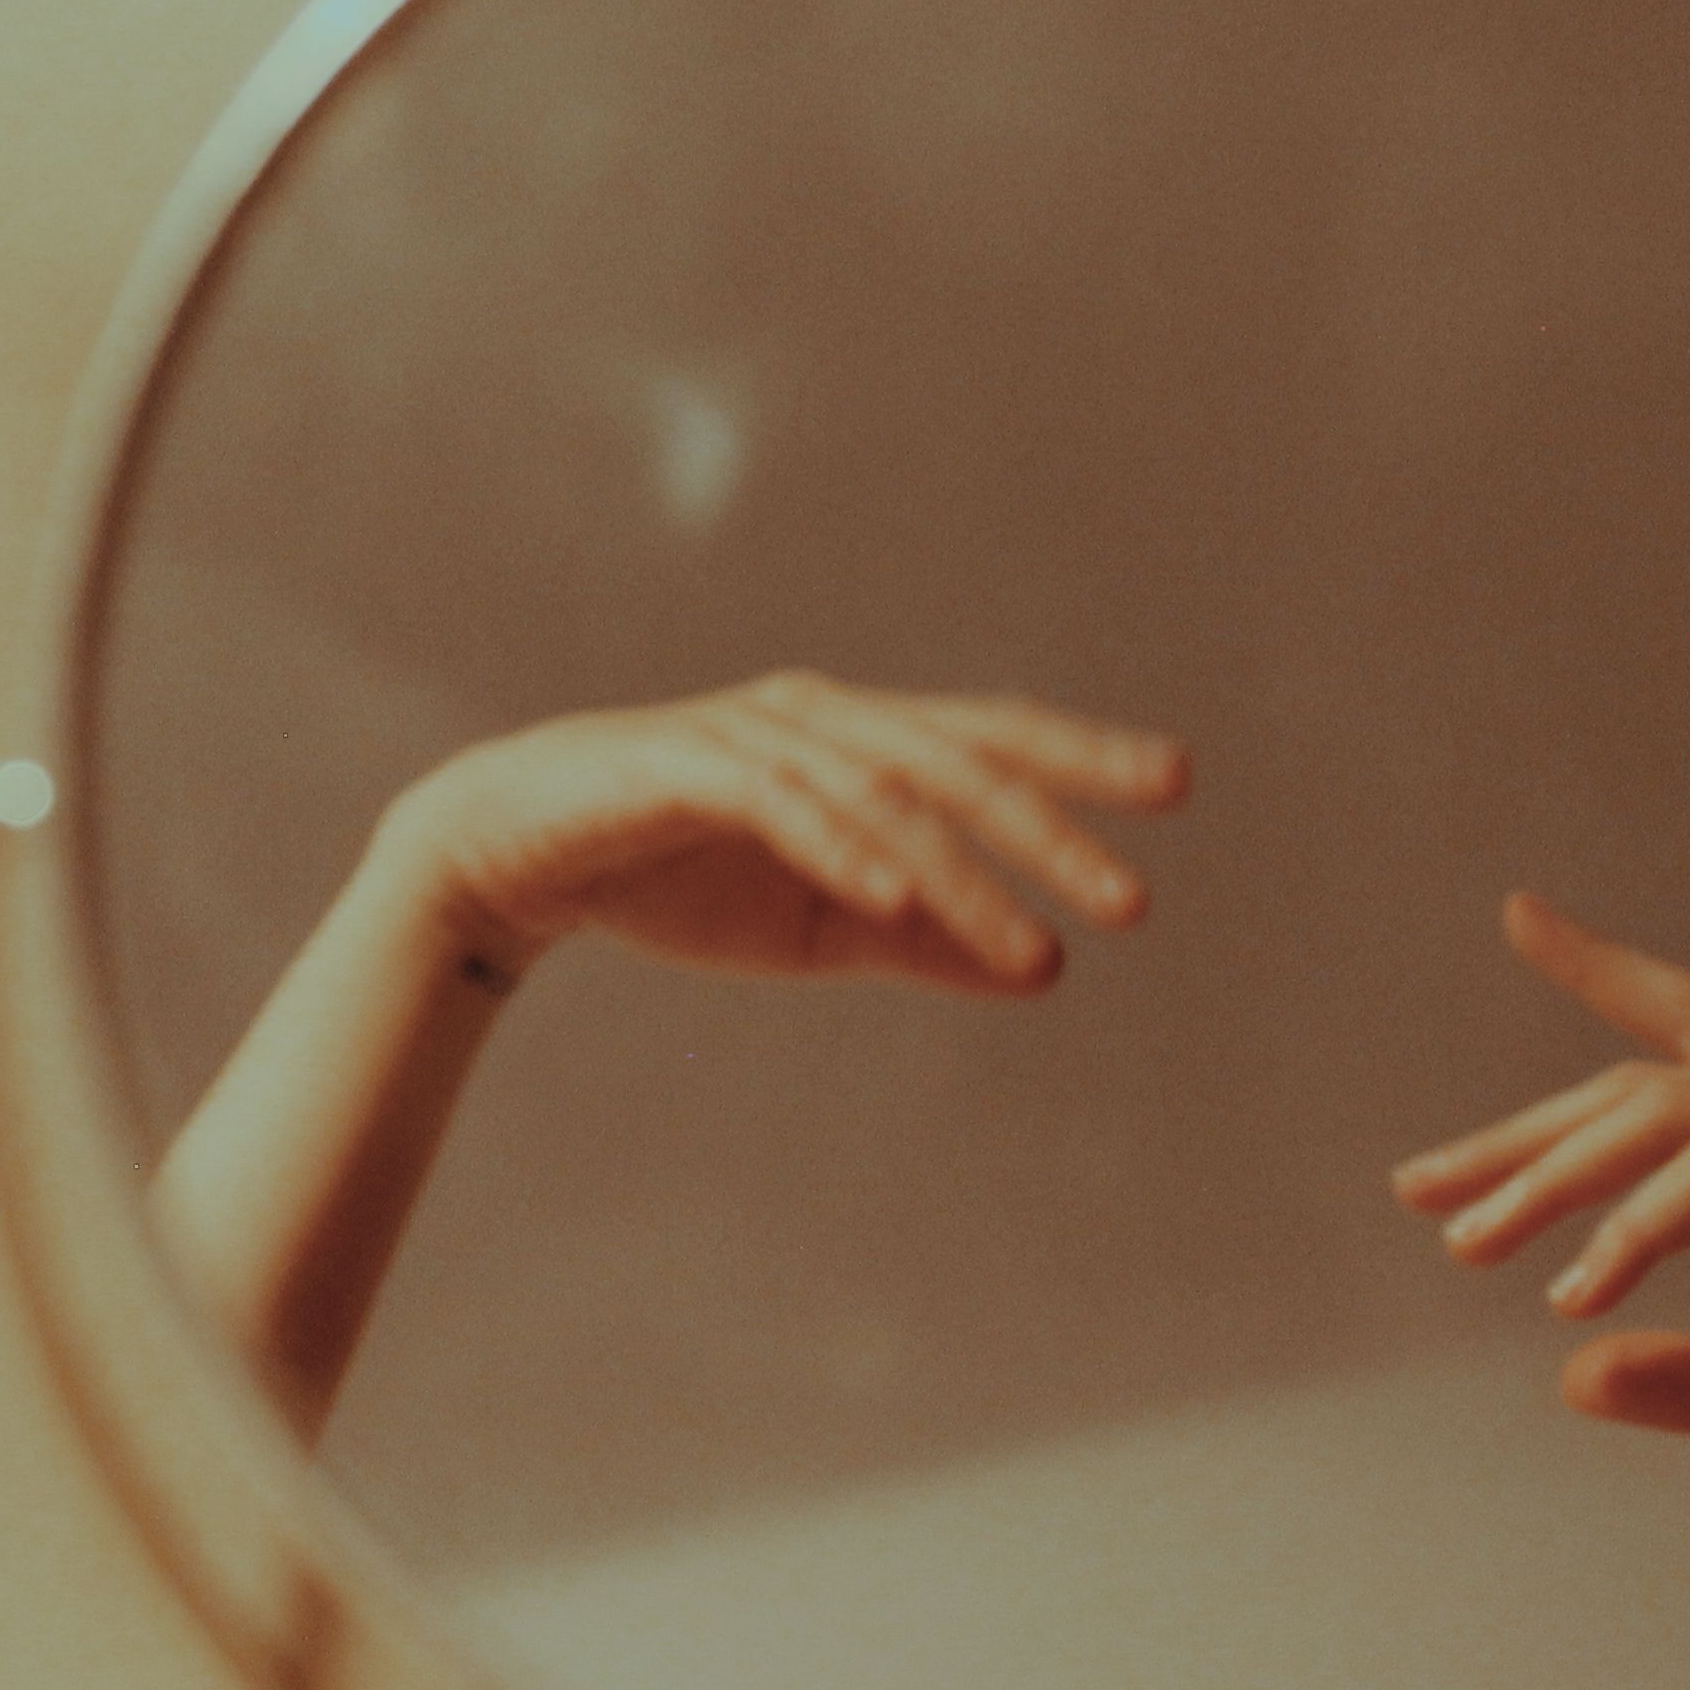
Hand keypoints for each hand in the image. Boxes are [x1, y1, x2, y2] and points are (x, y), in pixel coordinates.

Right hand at [388, 669, 1190, 992]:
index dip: (1081, 758)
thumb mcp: (823, 930)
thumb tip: (1046, 971)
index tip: (1176, 786)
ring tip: (1031, 946)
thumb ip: (927, 941)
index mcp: (859, 741)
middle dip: (1052, 827)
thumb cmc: (676, 880)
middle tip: (1131, 899)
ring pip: (883, 794)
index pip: (990, 740)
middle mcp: (819, 718)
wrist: (514, 859)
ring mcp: (751, 734)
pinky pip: (781, 803)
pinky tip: (896, 894)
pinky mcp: (683, 764)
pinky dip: (843, 846)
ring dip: (963, 874)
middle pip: (960, 759)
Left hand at [1389, 894, 1689, 1505]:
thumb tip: (1572, 1375)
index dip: (1607, 973)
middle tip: (1421, 1190)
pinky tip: (1581, 1286)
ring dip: (1556, 1178)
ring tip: (1473, 1247)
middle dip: (1526, 1135)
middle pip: (1647, 1082)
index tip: (1522, 914)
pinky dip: (1642, 1225)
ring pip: (1666, 1116)